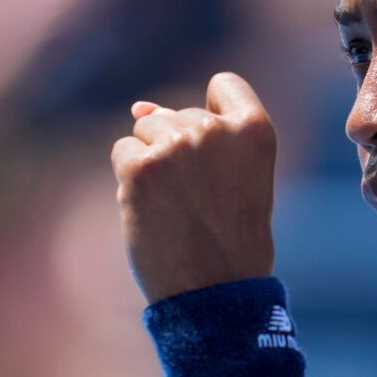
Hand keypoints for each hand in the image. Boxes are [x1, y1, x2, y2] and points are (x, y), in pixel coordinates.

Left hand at [112, 72, 277, 303]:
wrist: (214, 292)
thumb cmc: (230, 238)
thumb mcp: (236, 177)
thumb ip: (202, 135)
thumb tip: (138, 106)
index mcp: (255, 129)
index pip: (225, 84)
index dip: (212, 115)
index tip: (216, 156)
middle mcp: (216, 130)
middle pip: (176, 113)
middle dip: (176, 149)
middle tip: (197, 202)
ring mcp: (176, 146)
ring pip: (144, 130)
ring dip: (150, 163)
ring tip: (176, 205)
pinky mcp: (141, 167)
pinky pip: (122, 152)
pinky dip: (129, 180)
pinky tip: (152, 209)